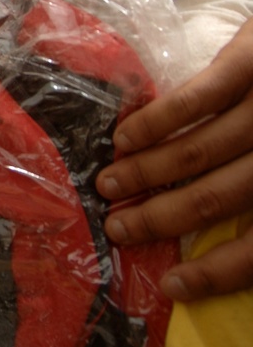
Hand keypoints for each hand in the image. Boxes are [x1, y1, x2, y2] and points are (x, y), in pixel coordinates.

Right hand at [98, 17, 252, 299]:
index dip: (216, 273)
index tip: (172, 286)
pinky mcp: (252, 59)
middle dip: (159, 219)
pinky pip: (197, 99)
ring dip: (146, 172)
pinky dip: (157, 122)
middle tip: (116, 227)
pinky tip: (126, 136)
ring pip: (199, 153)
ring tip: (108, 183)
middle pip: (216, 198)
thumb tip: (217, 236)